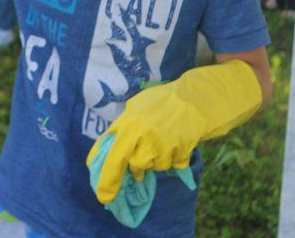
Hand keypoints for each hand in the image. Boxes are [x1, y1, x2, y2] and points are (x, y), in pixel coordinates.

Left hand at [87, 60, 261, 203]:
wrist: (195, 98)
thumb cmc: (162, 101)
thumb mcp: (135, 107)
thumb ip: (122, 126)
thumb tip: (108, 148)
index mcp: (127, 122)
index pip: (107, 150)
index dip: (101, 170)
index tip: (99, 189)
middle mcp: (141, 134)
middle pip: (124, 165)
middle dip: (113, 182)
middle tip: (110, 195)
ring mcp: (160, 144)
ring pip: (149, 167)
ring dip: (152, 162)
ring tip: (159, 145)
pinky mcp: (178, 152)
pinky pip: (170, 166)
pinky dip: (172, 160)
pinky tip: (175, 145)